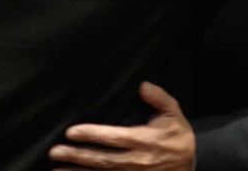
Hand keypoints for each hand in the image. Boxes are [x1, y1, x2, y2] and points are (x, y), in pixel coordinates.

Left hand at [49, 82, 194, 170]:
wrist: (192, 163)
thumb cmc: (178, 137)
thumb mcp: (174, 113)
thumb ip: (159, 98)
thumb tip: (143, 85)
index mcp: (144, 140)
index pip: (114, 138)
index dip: (92, 135)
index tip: (71, 132)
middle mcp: (136, 161)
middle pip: (102, 159)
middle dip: (77, 156)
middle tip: (55, 151)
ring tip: (56, 169)